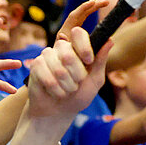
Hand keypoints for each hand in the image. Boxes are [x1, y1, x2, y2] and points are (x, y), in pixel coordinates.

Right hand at [27, 0, 110, 119]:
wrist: (60, 111)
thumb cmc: (79, 95)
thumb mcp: (95, 80)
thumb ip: (100, 61)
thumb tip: (109, 40)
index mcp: (77, 48)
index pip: (78, 33)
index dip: (84, 47)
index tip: (88, 61)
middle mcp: (61, 48)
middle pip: (68, 54)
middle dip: (76, 75)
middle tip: (77, 83)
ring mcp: (47, 56)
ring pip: (58, 68)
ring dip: (66, 85)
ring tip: (67, 90)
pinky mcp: (36, 65)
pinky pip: (46, 76)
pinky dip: (55, 89)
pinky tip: (56, 92)